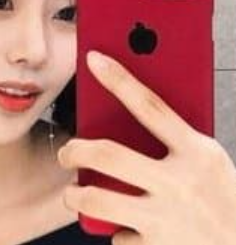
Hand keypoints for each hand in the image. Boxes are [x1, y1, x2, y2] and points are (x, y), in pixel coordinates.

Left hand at [57, 51, 235, 244]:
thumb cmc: (226, 200)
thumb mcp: (209, 160)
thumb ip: (175, 141)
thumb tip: (131, 117)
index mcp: (197, 151)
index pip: (150, 105)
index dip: (119, 79)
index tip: (94, 60)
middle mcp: (180, 182)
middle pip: (108, 153)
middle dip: (75, 150)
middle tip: (66, 153)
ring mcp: (168, 218)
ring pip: (98, 198)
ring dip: (76, 195)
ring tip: (74, 193)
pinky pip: (118, 237)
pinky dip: (115, 232)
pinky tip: (123, 229)